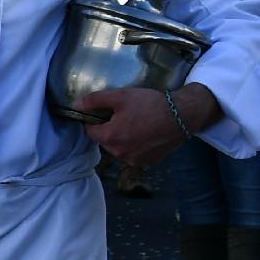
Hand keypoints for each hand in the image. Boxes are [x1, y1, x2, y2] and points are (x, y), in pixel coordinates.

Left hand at [74, 85, 201, 164]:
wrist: (182, 115)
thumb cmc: (151, 104)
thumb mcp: (121, 96)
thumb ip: (95, 100)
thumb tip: (76, 104)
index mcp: (110, 137)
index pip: (90, 132)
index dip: (95, 121)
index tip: (106, 113)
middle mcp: (119, 153)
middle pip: (105, 141)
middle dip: (110, 130)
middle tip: (125, 116)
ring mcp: (134, 160)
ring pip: (120, 149)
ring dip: (123, 139)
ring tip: (138, 124)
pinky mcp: (148, 162)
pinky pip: (134, 155)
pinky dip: (137, 146)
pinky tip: (147, 134)